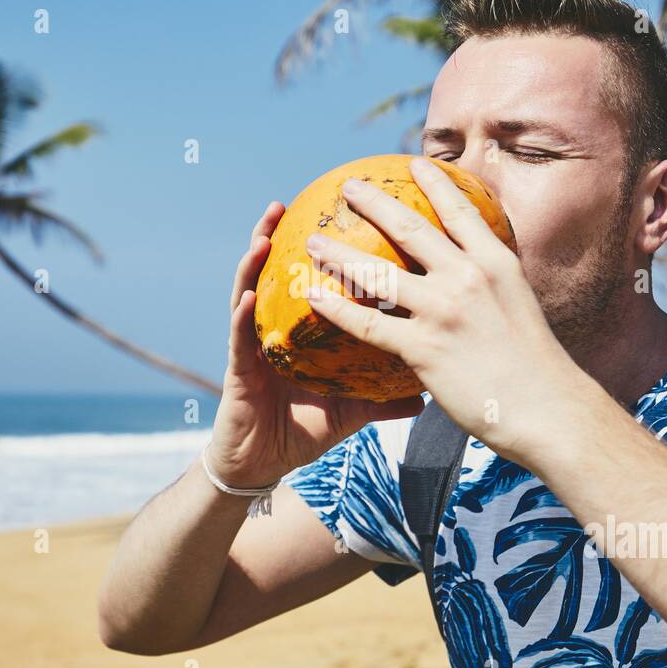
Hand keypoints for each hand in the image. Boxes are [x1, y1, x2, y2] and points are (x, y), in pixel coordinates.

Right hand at [207, 200, 425, 488]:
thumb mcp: (353, 410)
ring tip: (264, 233)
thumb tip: (428, 393)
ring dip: (255, 260)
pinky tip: (246, 296)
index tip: (354, 220)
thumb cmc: (304, 431)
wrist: (263, 465)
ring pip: (254, 291)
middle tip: (301, 202)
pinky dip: (242, 314)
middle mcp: (280, 329)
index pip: (322, 284)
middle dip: (292, 234)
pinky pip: (240, 336)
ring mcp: (256, 344)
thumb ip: (385, 396)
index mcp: (307, 333)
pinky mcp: (239, 369)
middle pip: (287, 273)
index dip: (335, 253)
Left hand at [302, 157, 573, 463]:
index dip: (435, 184)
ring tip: (314, 240)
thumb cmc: (537, 367)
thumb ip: (493, 285)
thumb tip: (475, 272)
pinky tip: (314, 298)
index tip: (415, 163)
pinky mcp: (424, 348)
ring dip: (340, 254)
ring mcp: (443, 311)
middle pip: (410, 229)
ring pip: (378, 273)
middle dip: (374, 202)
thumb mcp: (520, 306)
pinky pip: (368, 324)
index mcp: (497, 263)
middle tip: (348, 186)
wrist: (546, 407)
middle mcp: (468, 277)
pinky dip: (337, 309)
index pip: (460, 211)